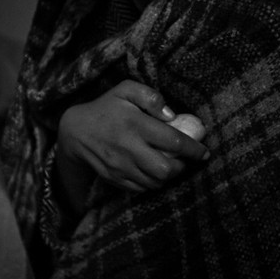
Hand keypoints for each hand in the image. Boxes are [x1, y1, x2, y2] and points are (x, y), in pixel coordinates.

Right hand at [57, 80, 209, 195]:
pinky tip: (154, 171)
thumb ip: (150, 96)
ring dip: (168, 176)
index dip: (194, 149)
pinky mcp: (115, 179)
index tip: (204, 151)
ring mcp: (121, 167)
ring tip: (171, 165)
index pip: (173, 141)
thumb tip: (171, 114)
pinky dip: (153, 183)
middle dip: (182, 167)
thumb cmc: (106, 107)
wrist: (75, 131)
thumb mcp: (126, 89)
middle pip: (166, 169)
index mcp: (135, 124)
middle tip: (186, 160)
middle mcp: (129, 148)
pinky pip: (141, 188)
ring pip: (155, 182)